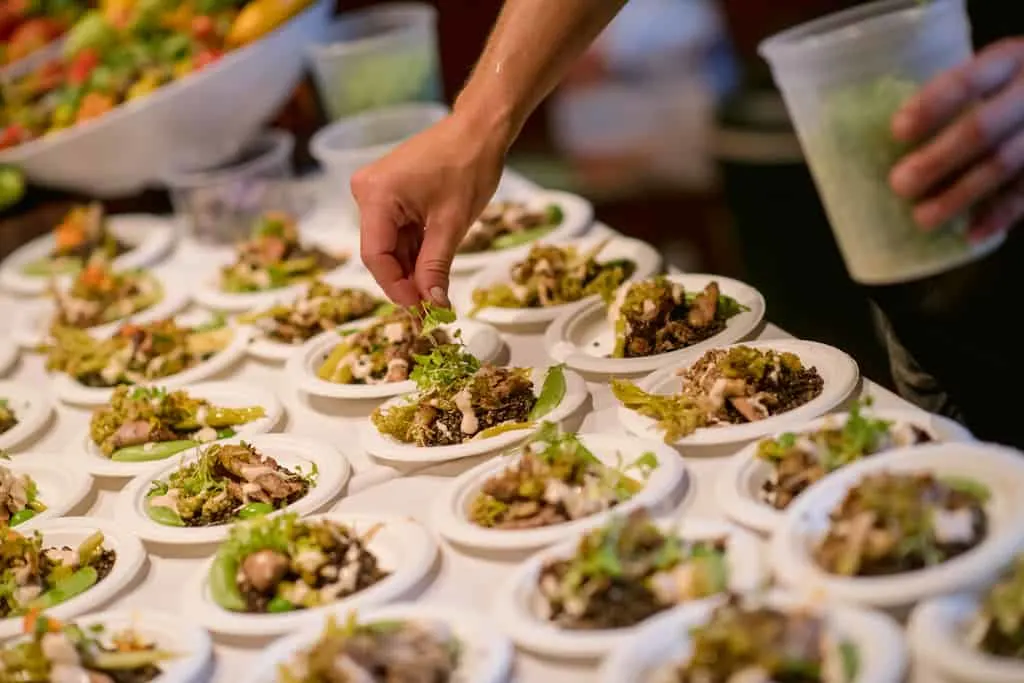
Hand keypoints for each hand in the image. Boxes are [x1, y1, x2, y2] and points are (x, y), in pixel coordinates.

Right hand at [351, 112, 508, 306]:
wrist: (479, 130)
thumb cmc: (468, 167)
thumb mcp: (452, 224)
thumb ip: (436, 267)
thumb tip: (433, 305)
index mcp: (376, 195)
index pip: (375, 256)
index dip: (396, 288)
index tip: (420, 311)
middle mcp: (367, 192)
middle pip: (381, 252)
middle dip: (406, 280)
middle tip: (432, 308)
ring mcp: (376, 191)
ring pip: (390, 245)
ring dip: (412, 268)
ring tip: (437, 292)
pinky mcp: (389, 192)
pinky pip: (397, 231)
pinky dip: (415, 250)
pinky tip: (432, 268)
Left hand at [890, 38, 1023, 239]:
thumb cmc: (1004, 89)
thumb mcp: (988, 75)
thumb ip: (952, 98)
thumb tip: (876, 137)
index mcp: (1009, 61)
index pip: (968, 81)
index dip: (931, 105)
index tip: (897, 131)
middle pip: (983, 127)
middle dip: (939, 159)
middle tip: (900, 185)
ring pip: (1005, 163)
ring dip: (961, 194)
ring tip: (923, 218)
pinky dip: (1000, 214)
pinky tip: (971, 234)